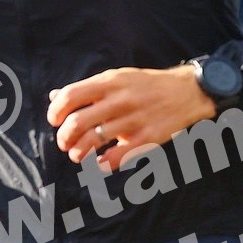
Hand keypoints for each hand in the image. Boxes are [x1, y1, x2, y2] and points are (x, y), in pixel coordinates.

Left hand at [48, 65, 215, 169]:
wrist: (187, 92)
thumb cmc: (148, 86)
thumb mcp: (118, 78)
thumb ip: (88, 89)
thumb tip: (55, 97)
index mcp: (110, 82)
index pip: (71, 96)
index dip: (56, 112)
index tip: (55, 121)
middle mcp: (120, 100)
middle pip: (77, 122)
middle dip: (64, 137)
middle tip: (65, 143)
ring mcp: (134, 120)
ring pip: (93, 141)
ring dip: (79, 152)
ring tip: (78, 155)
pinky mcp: (147, 138)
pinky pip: (117, 156)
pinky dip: (103, 164)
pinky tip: (100, 163)